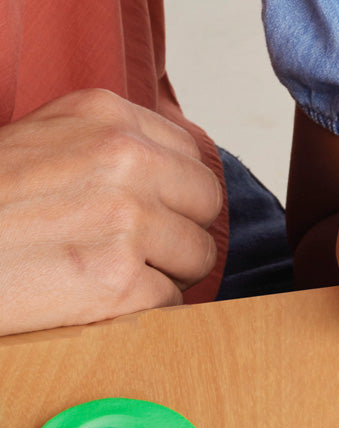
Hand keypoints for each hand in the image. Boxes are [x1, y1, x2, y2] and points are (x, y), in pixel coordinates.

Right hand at [0, 89, 222, 335]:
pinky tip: (95, 302)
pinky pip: (170, 303)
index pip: (193, 157)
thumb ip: (109, 143)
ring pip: (197, 256)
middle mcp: (124, 159)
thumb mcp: (42, 140)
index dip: (176, 194)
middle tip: (135, 250)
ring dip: (163, 274)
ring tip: (108, 275)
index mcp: (107, 116)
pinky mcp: (117, 281)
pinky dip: (141, 312)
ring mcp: (125, 220)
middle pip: (206, 205)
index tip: (152, 212)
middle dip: (179, 232)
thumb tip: (181, 161)